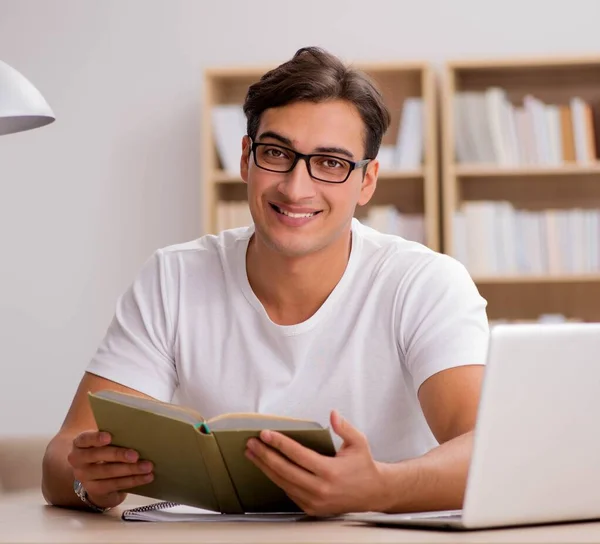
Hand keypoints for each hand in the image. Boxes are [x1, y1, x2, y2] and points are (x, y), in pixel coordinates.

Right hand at [67, 431, 153, 508]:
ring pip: (108, 472)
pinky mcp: (95, 490)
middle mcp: (78, 460)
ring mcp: (85, 477)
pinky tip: (147, 477)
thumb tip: (138, 430)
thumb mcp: (104, 441)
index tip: (109, 436)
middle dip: (118, 455)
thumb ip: (114, 435)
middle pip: (98, 456)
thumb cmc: (105, 449)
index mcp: (80, 444)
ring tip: (148, 467)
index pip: (85, 439)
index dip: (96, 438)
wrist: (95, 475)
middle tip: (136, 455)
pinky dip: (133, 480)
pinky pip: (115, 485)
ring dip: (130, 470)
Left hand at [244, 410, 389, 515]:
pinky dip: (277, 479)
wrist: (373, 493)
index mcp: (330, 471)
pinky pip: (289, 492)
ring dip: (265, 467)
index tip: (266, 434)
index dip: (280, 443)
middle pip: (285, 470)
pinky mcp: (311, 508)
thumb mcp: (359, 442)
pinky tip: (268, 468)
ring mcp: (315, 501)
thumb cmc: (364, 466)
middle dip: (265, 455)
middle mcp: (320, 488)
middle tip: (252, 443)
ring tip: (253, 454)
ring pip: (283, 482)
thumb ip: (344, 427)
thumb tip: (333, 414)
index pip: (298, 455)